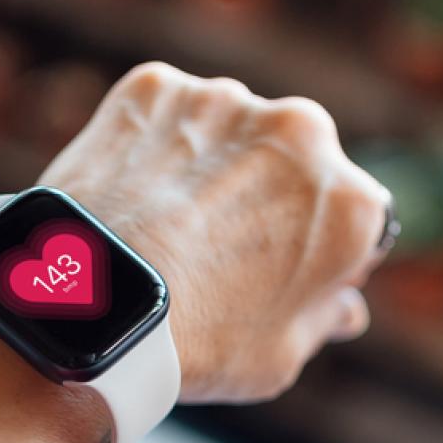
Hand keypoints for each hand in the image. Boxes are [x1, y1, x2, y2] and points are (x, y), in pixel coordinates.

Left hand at [39, 63, 392, 402]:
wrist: (85, 306)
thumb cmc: (192, 345)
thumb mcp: (279, 357)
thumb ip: (321, 318)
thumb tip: (344, 307)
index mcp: (352, 201)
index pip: (356, 219)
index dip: (323, 251)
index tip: (287, 272)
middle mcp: (302, 131)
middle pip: (297, 161)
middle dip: (273, 196)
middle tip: (221, 249)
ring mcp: (225, 100)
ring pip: (230, 131)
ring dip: (214, 165)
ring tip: (168, 226)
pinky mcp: (155, 86)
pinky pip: (165, 114)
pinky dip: (153, 144)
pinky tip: (132, 195)